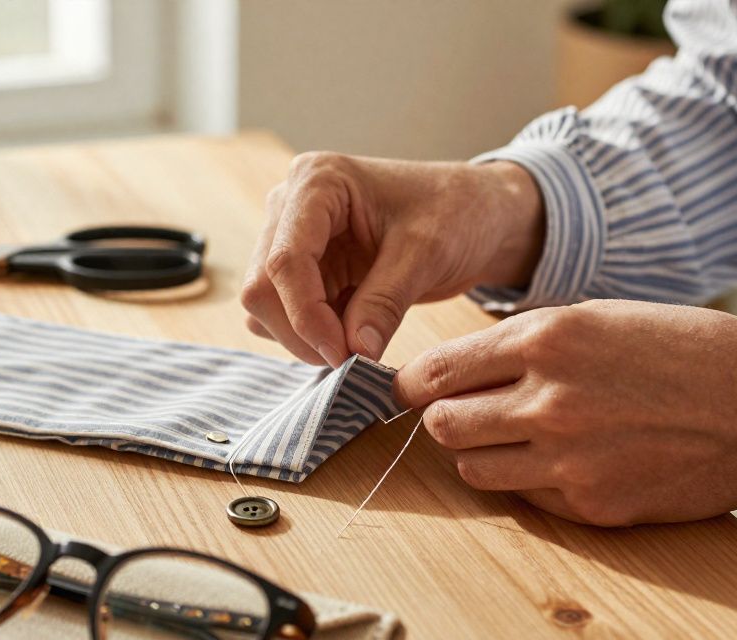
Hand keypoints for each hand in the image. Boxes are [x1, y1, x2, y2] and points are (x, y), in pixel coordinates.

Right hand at [241, 152, 544, 365]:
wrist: (475, 213)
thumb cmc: (456, 213)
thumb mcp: (427, 254)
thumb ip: (385, 302)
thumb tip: (354, 353)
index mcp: (318, 182)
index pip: (286, 260)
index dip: (307, 316)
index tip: (344, 355)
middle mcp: (290, 203)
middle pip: (262, 286)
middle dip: (302, 332)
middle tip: (351, 360)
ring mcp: (289, 235)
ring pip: (263, 304)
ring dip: (302, 337)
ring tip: (356, 343)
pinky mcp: (300, 266)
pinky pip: (280, 313)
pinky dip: (309, 334)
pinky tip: (351, 332)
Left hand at [393, 300, 736, 525]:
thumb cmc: (689, 352)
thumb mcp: (602, 317)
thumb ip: (528, 341)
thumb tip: (462, 365)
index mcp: (547, 339)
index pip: (435, 372)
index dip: (414, 384)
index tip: (414, 389)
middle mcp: (547, 399)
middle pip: (440, 424)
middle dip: (440, 419)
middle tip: (462, 414)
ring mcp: (567, 459)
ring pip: (470, 467)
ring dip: (478, 453)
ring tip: (511, 437)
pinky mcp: (590, 505)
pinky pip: (523, 496)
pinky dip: (525, 480)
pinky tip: (559, 459)